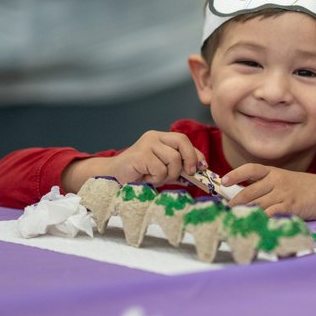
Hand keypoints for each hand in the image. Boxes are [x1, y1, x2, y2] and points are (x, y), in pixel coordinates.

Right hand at [64, 131, 204, 190]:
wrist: (113, 178)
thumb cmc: (139, 175)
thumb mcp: (164, 170)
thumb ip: (180, 169)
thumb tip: (201, 172)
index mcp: (160, 138)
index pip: (183, 140)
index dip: (195, 154)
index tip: (202, 167)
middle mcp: (153, 137)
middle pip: (182, 142)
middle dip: (189, 160)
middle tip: (188, 174)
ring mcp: (146, 144)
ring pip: (173, 159)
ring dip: (169, 174)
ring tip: (156, 178)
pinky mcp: (140, 155)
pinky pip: (160, 169)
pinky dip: (157, 179)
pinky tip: (146, 178)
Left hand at [222, 166, 315, 218]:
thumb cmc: (303, 187)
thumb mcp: (284, 180)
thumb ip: (266, 186)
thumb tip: (243, 197)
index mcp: (273, 172)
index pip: (251, 168)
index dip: (236, 174)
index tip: (224, 181)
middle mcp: (276, 180)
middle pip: (249, 191)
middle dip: (235, 203)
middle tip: (225, 213)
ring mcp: (283, 193)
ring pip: (258, 204)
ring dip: (244, 214)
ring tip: (234, 221)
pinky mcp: (290, 206)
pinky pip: (271, 213)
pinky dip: (261, 220)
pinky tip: (254, 225)